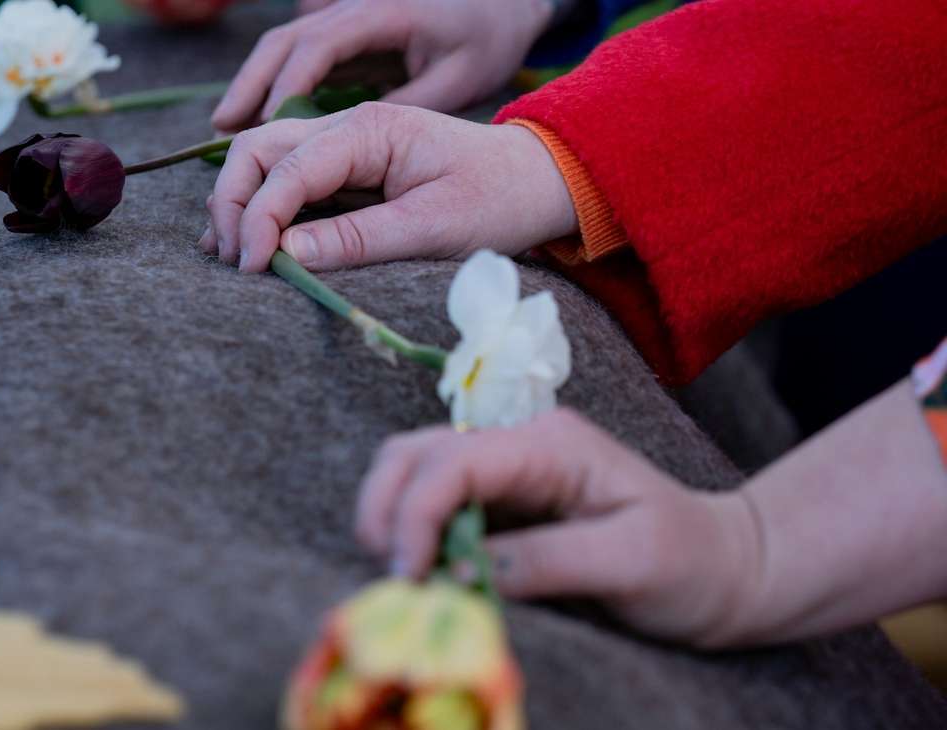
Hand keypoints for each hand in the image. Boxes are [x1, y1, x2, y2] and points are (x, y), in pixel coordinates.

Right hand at [200, 102, 576, 271]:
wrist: (537, 181)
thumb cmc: (497, 200)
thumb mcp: (434, 226)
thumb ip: (359, 238)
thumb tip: (286, 254)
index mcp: (369, 130)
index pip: (287, 168)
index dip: (259, 218)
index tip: (252, 268)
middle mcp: (347, 125)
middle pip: (258, 149)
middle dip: (233, 202)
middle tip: (231, 261)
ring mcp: (344, 143)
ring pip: (264, 159)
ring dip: (239, 202)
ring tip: (226, 254)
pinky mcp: (347, 166)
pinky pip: (288, 177)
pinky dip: (261, 206)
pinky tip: (249, 241)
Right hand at [211, 0, 556, 130]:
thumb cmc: (488, 39)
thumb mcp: (458, 80)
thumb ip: (406, 108)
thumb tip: (350, 158)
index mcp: (379, 15)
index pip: (314, 52)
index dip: (282, 93)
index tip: (262, 133)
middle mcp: (354, 11)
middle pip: (282, 45)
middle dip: (249, 88)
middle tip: (220, 134)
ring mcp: (350, 19)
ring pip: (283, 48)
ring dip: (252, 87)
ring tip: (223, 131)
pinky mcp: (352, 35)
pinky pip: (300, 58)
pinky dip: (274, 87)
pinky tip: (261, 123)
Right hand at [353, 408, 763, 646]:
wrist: (725, 569)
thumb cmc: (690, 562)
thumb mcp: (632, 562)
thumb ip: (548, 560)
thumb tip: (464, 569)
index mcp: (550, 444)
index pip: (454, 459)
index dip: (416, 512)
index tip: (410, 576)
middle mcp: (518, 445)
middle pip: (414, 452)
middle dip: (385, 508)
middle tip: (392, 575)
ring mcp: (505, 472)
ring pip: (412, 472)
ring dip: (392, 519)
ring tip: (407, 578)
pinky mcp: (499, 504)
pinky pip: (433, 507)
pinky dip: (412, 537)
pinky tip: (427, 575)